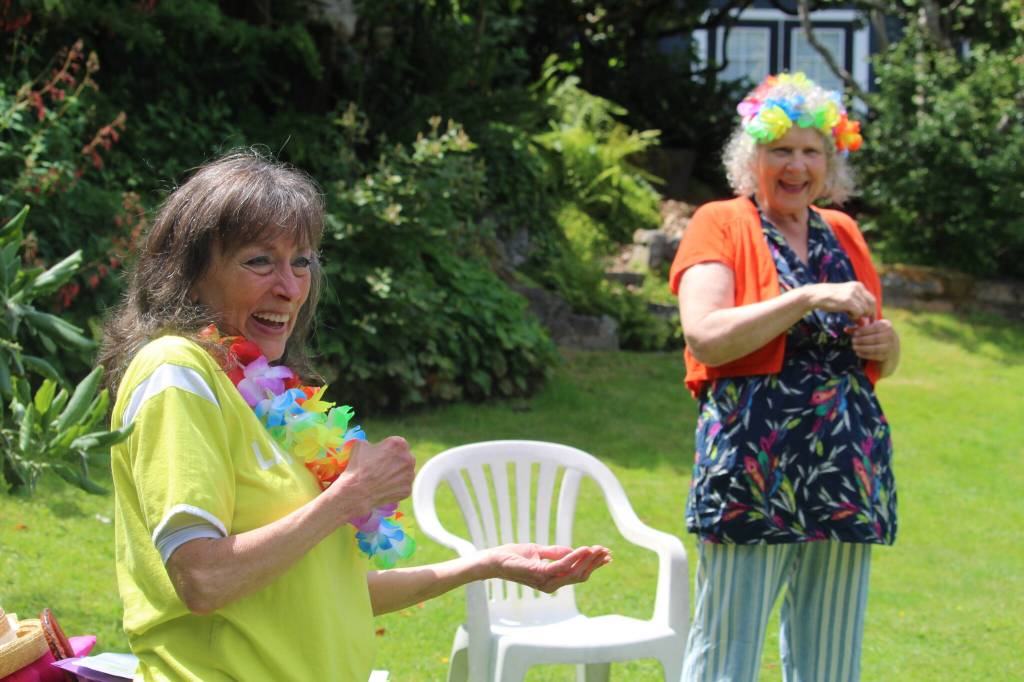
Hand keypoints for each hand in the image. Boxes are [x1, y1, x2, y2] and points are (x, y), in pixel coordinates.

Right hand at [336, 436, 415, 514]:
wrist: (358, 491)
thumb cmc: (359, 466)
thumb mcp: (360, 445)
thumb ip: (371, 443)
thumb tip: (370, 445)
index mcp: (399, 444)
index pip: (398, 444)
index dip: (388, 449)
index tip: (382, 455)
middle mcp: (409, 458)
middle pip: (404, 457)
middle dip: (395, 461)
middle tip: (382, 467)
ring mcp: (410, 475)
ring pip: (405, 472)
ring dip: (396, 474)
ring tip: (381, 479)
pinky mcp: (407, 489)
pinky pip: (402, 486)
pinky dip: (395, 487)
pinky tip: (383, 488)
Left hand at [484, 543, 611, 593]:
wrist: (494, 559)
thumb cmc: (513, 556)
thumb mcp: (538, 552)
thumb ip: (556, 553)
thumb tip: (575, 551)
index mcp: (552, 580)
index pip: (578, 575)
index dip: (593, 566)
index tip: (606, 555)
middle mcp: (551, 584)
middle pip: (580, 576)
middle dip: (595, 564)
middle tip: (607, 552)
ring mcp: (545, 581)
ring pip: (574, 573)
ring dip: (589, 560)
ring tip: (599, 549)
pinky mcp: (539, 574)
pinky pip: (562, 566)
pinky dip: (575, 557)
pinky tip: (585, 548)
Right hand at [806, 281, 875, 320]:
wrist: (816, 296)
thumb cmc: (829, 299)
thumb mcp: (845, 300)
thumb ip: (856, 306)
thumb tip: (865, 321)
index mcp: (858, 285)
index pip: (871, 299)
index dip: (872, 310)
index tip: (869, 319)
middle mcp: (857, 288)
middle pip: (871, 304)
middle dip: (869, 315)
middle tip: (862, 322)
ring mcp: (853, 294)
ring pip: (865, 310)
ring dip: (859, 316)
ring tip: (849, 315)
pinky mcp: (848, 301)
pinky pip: (859, 313)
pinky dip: (854, 317)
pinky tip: (847, 315)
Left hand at [849, 318, 898, 362]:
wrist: (889, 348)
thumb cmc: (876, 335)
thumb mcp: (869, 329)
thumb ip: (858, 328)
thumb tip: (845, 329)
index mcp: (886, 325)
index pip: (875, 327)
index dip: (864, 330)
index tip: (855, 333)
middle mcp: (891, 335)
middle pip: (875, 338)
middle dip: (862, 340)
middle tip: (853, 341)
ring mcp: (890, 346)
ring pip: (875, 348)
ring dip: (863, 348)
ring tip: (854, 347)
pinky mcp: (887, 356)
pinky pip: (875, 356)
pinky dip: (865, 355)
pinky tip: (858, 353)